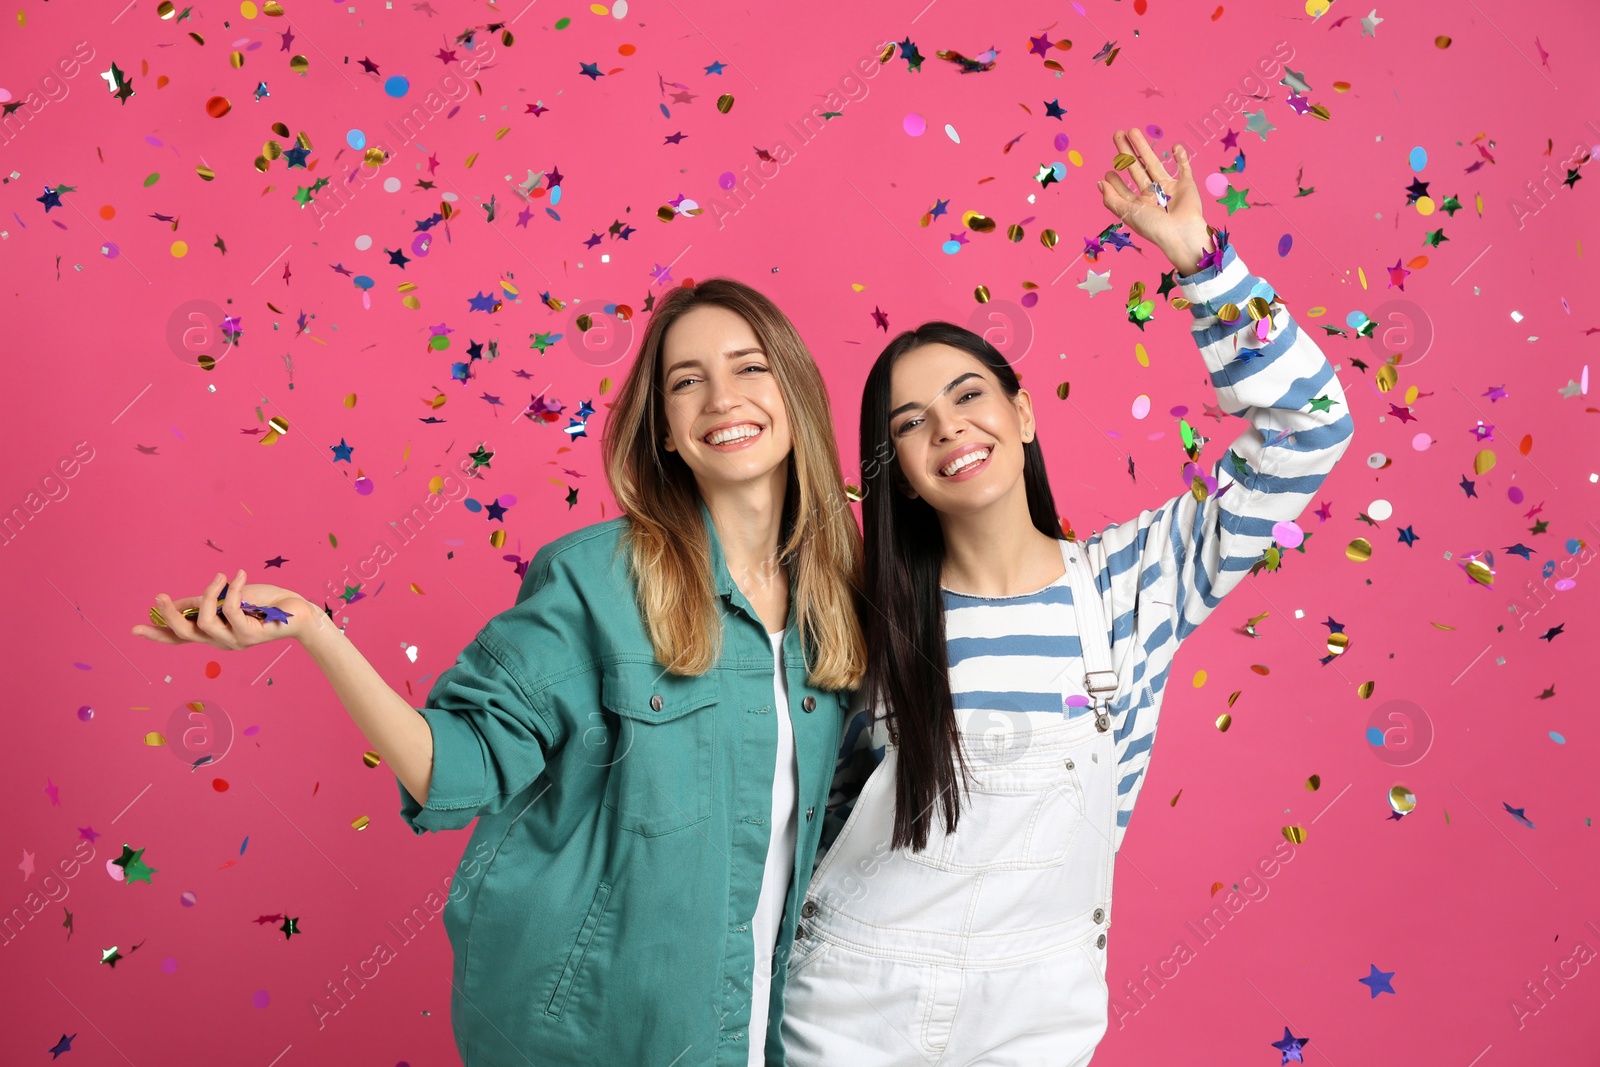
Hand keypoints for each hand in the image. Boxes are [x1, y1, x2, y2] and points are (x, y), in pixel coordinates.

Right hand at [131, 569, 321, 649]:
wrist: (298, 611)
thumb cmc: (264, 603)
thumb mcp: (227, 598)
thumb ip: (203, 603)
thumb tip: (175, 603)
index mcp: (213, 633)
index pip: (180, 638)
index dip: (157, 633)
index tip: (134, 629)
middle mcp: (221, 641)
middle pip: (184, 634)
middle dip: (169, 614)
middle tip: (160, 595)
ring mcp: (235, 641)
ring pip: (205, 622)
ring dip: (209, 595)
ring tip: (222, 577)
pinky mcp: (250, 636)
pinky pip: (232, 611)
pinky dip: (234, 590)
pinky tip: (241, 576)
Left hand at [1098, 127, 1212, 274]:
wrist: (1181, 233)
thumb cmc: (1154, 228)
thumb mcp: (1127, 213)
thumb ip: (1112, 199)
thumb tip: (1100, 183)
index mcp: (1139, 206)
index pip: (1124, 190)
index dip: (1115, 181)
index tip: (1108, 171)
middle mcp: (1153, 196)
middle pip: (1137, 170)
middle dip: (1126, 153)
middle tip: (1117, 135)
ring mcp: (1170, 189)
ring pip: (1154, 163)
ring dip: (1144, 147)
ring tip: (1133, 131)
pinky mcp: (1186, 185)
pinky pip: (1184, 168)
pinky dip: (1181, 157)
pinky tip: (1175, 146)